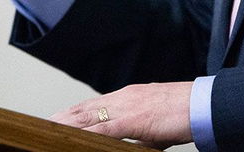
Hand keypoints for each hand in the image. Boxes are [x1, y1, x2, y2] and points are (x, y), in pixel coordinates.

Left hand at [50, 82, 192, 148]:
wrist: (203, 104)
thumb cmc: (185, 113)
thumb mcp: (156, 125)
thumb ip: (140, 135)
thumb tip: (135, 146)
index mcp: (127, 97)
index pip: (91, 106)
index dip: (71, 113)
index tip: (55, 120)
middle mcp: (122, 99)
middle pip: (82, 110)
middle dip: (60, 119)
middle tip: (40, 126)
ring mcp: (126, 108)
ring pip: (86, 118)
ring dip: (65, 126)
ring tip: (46, 132)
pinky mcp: (132, 121)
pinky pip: (102, 131)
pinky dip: (84, 136)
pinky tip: (70, 141)